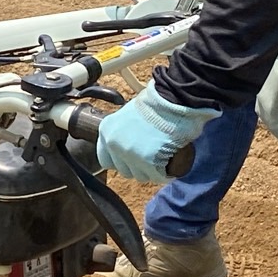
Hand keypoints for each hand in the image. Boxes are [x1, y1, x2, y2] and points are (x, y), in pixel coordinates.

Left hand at [94, 86, 217, 183]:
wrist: (172, 99)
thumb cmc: (156, 101)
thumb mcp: (128, 112)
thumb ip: (123, 128)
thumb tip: (129, 140)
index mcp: (106, 131)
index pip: (105, 160)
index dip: (120, 160)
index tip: (131, 158)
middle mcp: (114, 145)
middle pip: (124, 170)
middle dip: (137, 166)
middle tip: (151, 155)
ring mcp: (131, 155)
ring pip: (140, 176)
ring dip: (150, 170)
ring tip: (162, 158)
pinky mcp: (149, 163)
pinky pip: (156, 176)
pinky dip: (164, 174)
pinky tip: (169, 167)